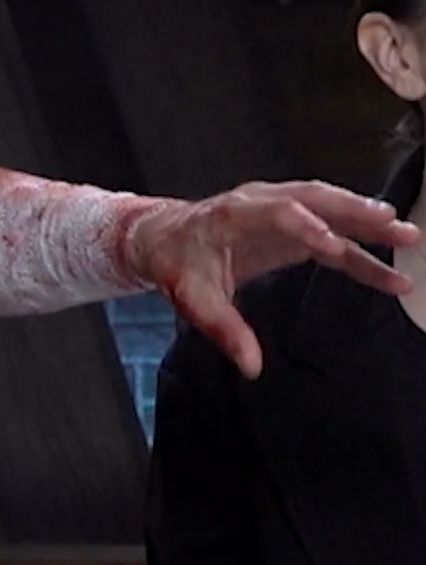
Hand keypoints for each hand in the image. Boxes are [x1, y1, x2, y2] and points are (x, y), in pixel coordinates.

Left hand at [130, 180, 418, 378]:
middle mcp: (260, 204)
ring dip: (366, 221)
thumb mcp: (192, 299)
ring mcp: (277, 210)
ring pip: (328, 207)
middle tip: (395, 227)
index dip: (306, 227)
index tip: (333, 246)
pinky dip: (358, 244)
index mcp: (234, 215)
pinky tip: (388, 262)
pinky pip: (329, 230)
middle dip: (355, 213)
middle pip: (315, 200)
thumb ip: (223, 329)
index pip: (277, 213)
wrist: (164, 239)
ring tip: (406, 237)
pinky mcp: (289, 225)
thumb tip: (249, 363)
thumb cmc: (177, 262)